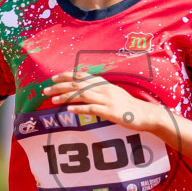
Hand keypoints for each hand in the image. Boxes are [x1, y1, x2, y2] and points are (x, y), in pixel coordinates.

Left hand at [45, 69, 167, 134]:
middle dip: (60, 86)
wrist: (145, 114)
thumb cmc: (128, 107)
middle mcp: (104, 88)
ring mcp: (107, 99)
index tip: (53, 78)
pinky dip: (80, 108)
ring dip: (66, 96)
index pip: (82, 75)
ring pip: (82, 94)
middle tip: (45, 90)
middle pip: (78, 84)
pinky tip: (69, 110)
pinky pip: (92, 108)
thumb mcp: (113, 94)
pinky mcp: (110, 111)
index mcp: (104, 84)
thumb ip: (99, 92)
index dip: (66, 75)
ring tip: (52, 99)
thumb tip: (84, 93)